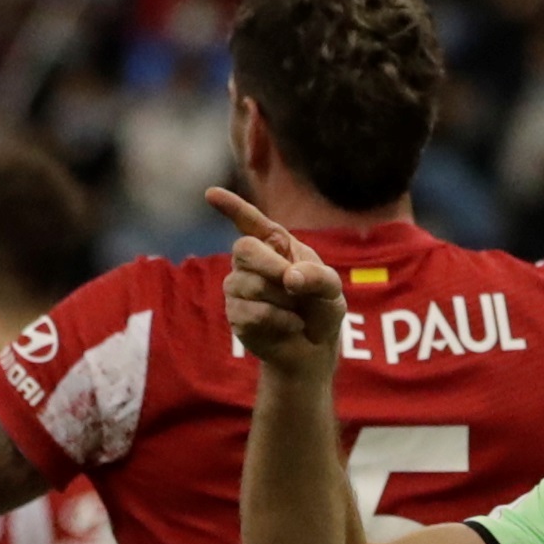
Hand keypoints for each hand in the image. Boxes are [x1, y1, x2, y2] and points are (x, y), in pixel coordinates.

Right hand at [204, 188, 345, 373]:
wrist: (314, 349)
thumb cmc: (320, 309)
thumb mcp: (331, 289)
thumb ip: (318, 276)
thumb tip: (290, 278)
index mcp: (274, 245)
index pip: (250, 221)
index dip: (232, 207)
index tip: (212, 194)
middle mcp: (251, 262)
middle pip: (244, 249)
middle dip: (270, 265)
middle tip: (292, 283)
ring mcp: (239, 287)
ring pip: (250, 285)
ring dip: (283, 301)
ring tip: (296, 310)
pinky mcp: (235, 314)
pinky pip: (252, 312)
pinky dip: (280, 320)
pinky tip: (290, 325)